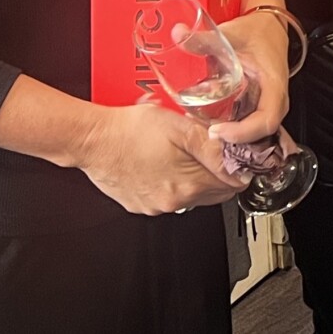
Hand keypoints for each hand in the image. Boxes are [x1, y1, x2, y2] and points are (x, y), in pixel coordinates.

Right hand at [74, 102, 243, 214]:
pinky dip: (173, 181)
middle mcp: (173, 201)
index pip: (233, 185)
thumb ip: (213, 148)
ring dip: (196, 177)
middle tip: (214, 149)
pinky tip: (164, 162)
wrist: (93, 140)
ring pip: (192, 195)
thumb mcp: (182, 128)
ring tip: (186, 153)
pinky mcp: (140, 205)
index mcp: (188, 184)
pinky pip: (169, 196)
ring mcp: (155, 206)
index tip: (237, 154)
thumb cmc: (132, 130)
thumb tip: (238, 165)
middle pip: (215, 192)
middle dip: (220, 172)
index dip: (239, 166)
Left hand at [212, 8, 291, 146]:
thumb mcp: (230, 34)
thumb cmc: (255, 32)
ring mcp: (267, 105)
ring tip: (205, 131)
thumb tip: (177, 34)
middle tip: (206, 134)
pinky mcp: (258, 106)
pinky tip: (211, 124)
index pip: (267, 120)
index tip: (216, 130)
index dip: (243, 132)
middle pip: (260, 133)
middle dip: (233, 139)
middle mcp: (275, 100)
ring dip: (231, 136)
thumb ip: (202, 38)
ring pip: (254, 132)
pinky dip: (231, 129)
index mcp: (273, 85)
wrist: (268, 27)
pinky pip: (249, 125)